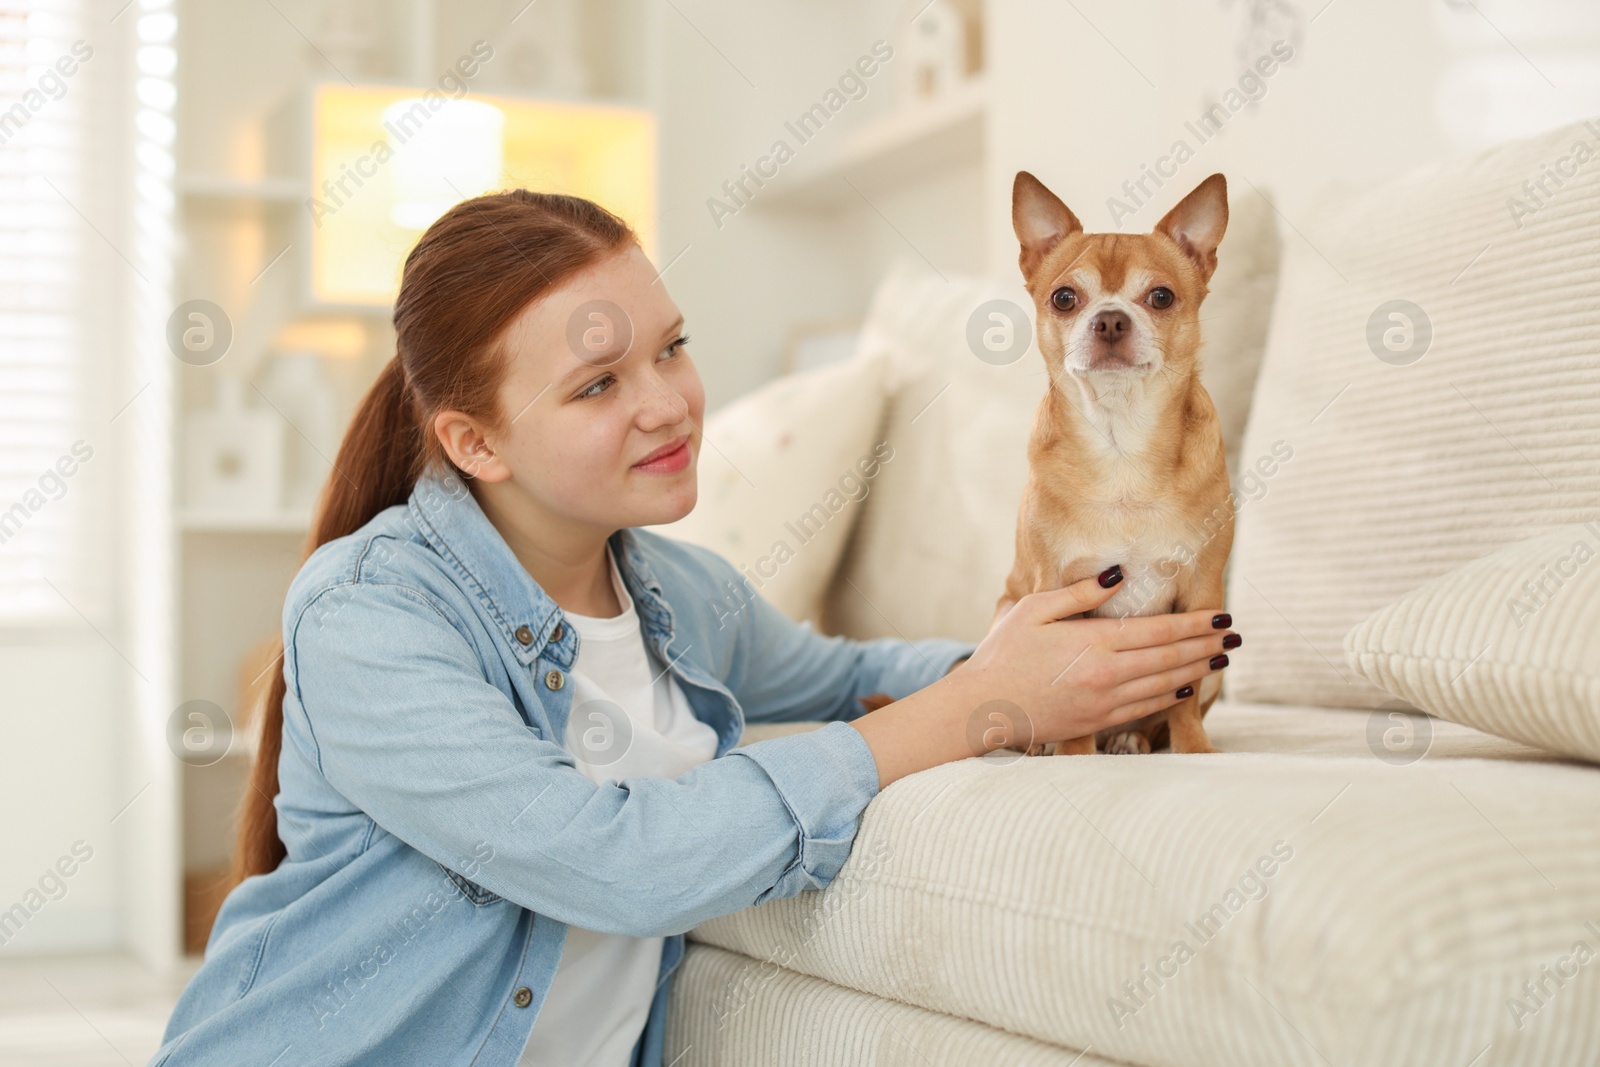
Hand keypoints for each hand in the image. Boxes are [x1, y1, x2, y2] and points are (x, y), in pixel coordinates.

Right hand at [948, 571, 1235, 750]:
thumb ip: (1079, 593)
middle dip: (1207, 646)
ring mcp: (1104, 702)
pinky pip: (1145, 709)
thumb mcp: (1034, 610)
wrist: (982, 707)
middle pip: (1171, 659)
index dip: (1196, 624)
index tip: (1223, 616)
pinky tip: (1186, 689)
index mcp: (1094, 642)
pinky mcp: (1097, 723)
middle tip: (1236, 637)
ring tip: (1220, 659)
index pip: (1159, 631)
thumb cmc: (1003, 652)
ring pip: (1164, 685)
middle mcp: (1106, 674)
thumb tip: (1120, 574)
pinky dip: (1171, 697)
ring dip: (1197, 671)